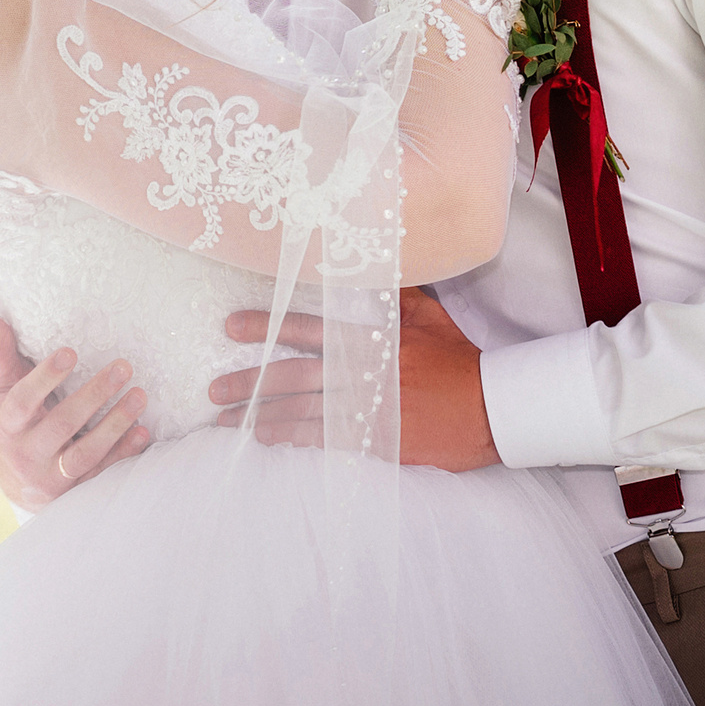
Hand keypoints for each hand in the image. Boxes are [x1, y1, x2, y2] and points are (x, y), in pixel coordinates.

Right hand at [0, 311, 153, 510]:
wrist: (20, 478)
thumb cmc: (14, 417)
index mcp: (7, 424)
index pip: (22, 402)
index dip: (44, 378)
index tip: (70, 352)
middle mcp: (28, 453)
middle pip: (61, 425)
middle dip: (93, 396)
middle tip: (122, 367)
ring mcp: (53, 475)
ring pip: (85, 454)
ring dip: (115, 425)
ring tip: (139, 395)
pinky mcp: (78, 488)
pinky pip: (103, 473)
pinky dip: (124, 453)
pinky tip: (143, 431)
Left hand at [206, 288, 501, 472]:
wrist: (489, 409)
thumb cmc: (458, 360)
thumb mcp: (429, 316)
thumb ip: (395, 294)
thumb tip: (372, 265)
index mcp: (371, 338)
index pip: (308, 329)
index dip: (268, 327)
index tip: (232, 328)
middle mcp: (363, 373)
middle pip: (295, 376)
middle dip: (251, 382)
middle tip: (215, 389)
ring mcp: (367, 410)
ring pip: (302, 412)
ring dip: (262, 416)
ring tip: (227, 422)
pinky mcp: (375, 440)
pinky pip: (325, 440)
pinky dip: (293, 439)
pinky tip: (268, 440)